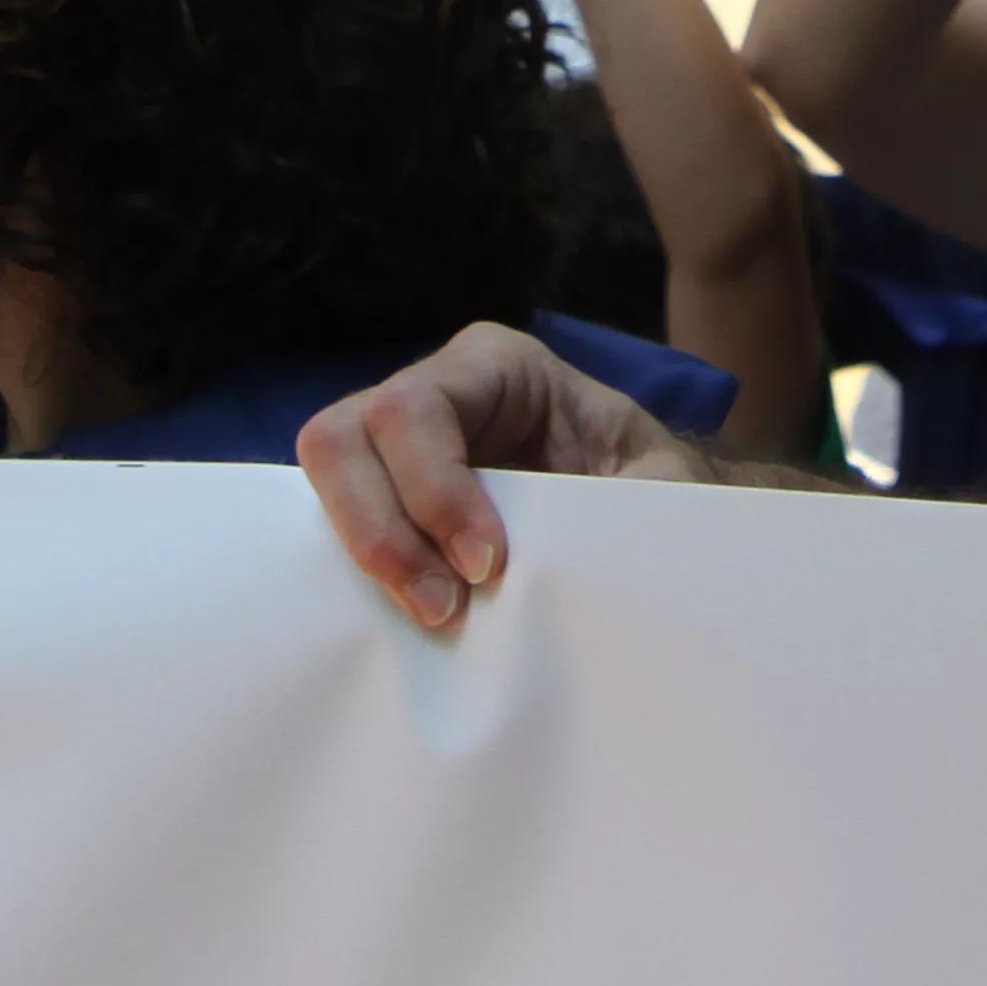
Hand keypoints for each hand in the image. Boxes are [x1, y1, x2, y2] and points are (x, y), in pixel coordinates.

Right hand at [295, 321, 711, 632]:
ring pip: (326, 475)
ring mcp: (394, 448)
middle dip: (382, 530)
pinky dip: (356, 574)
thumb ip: (619, 509)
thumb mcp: (660, 487)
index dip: (434, 489)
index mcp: (496, 365)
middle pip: (342, 437)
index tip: (488, 566)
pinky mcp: (385, 504)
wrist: (659, 526)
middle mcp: (433, 393)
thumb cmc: (658, 492)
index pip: (416, 408)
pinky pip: (334, 526)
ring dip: (365, 552)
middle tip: (445, 609)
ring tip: (433, 617)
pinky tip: (404, 620)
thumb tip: (557, 562)